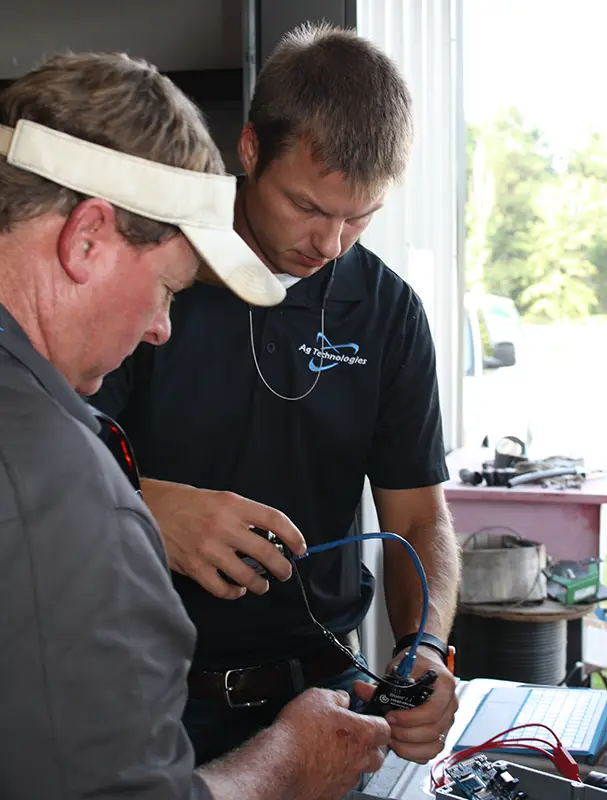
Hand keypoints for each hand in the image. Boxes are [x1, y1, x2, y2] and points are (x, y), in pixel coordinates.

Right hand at [142, 480, 305, 598]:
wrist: (147, 507)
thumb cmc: (183, 502)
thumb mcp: (217, 498)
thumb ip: (240, 515)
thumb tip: (266, 537)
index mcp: (232, 504)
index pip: (274, 519)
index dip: (293, 535)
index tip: (300, 547)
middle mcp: (223, 526)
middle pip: (266, 552)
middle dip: (282, 567)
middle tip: (284, 572)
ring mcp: (209, 549)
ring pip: (247, 575)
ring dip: (260, 584)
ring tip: (262, 585)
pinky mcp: (194, 567)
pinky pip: (222, 588)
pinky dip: (233, 593)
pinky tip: (236, 590)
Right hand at [276, 688, 390, 799]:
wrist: (279, 764)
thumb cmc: (298, 733)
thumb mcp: (318, 697)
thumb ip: (337, 697)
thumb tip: (342, 699)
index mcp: (362, 735)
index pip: (385, 729)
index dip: (377, 721)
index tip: (367, 718)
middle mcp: (359, 760)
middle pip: (377, 754)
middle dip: (369, 745)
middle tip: (351, 735)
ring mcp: (346, 780)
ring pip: (359, 770)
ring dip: (351, 760)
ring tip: (330, 749)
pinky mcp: (333, 794)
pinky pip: (341, 782)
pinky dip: (334, 773)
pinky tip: (319, 763)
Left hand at [354, 646, 456, 762]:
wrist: (427, 662)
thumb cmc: (418, 663)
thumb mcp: (401, 667)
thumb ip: (382, 682)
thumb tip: (360, 689)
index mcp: (444, 686)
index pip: (433, 711)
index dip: (410, 718)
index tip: (391, 716)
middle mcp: (450, 706)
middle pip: (433, 731)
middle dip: (406, 733)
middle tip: (388, 728)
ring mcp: (447, 721)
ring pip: (433, 746)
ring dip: (410, 746)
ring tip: (392, 738)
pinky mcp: (441, 732)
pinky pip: (431, 751)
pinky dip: (415, 753)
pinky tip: (400, 744)